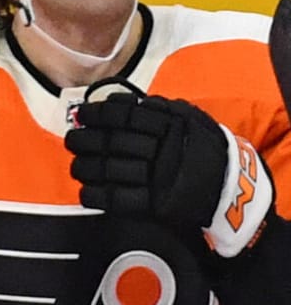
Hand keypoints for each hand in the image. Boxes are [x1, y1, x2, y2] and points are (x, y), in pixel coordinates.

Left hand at [66, 92, 271, 257]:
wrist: (232, 189)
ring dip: (86, 168)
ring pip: (112, 170)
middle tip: (71, 140)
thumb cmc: (202, 148)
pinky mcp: (158, 205)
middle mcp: (163, 149)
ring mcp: (160, 178)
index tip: (82, 115)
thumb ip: (156, 108)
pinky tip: (84, 193)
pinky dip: (98, 196)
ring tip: (76, 166)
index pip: (125, 115)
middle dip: (85, 141)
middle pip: (113, 142)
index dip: (98, 114)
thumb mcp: (188, 118)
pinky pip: (121, 200)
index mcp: (170, 124)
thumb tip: (116, 100)